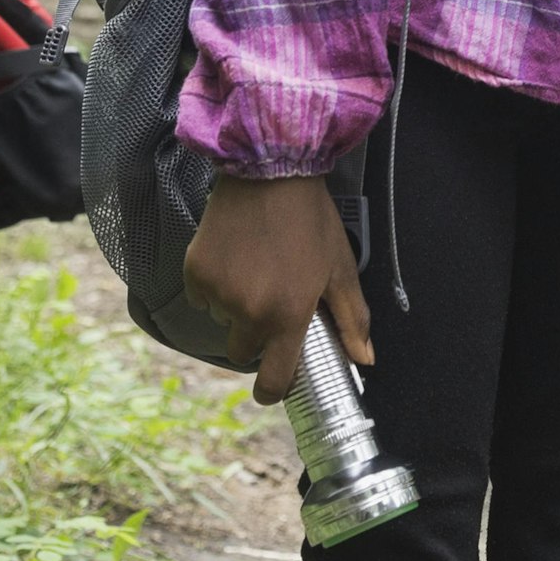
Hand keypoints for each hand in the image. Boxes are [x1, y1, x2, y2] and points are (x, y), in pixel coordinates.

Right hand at [184, 173, 372, 403]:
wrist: (270, 170)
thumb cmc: (311, 221)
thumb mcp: (340, 269)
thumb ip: (353, 320)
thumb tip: (365, 360)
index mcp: (287, 316)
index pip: (272, 380)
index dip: (272, 389)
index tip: (274, 383)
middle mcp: (247, 312)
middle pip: (242, 351)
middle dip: (255, 338)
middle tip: (269, 303)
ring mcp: (217, 293)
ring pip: (221, 321)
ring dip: (234, 308)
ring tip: (254, 270)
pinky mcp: (194, 272)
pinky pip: (201, 296)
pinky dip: (213, 286)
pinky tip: (233, 258)